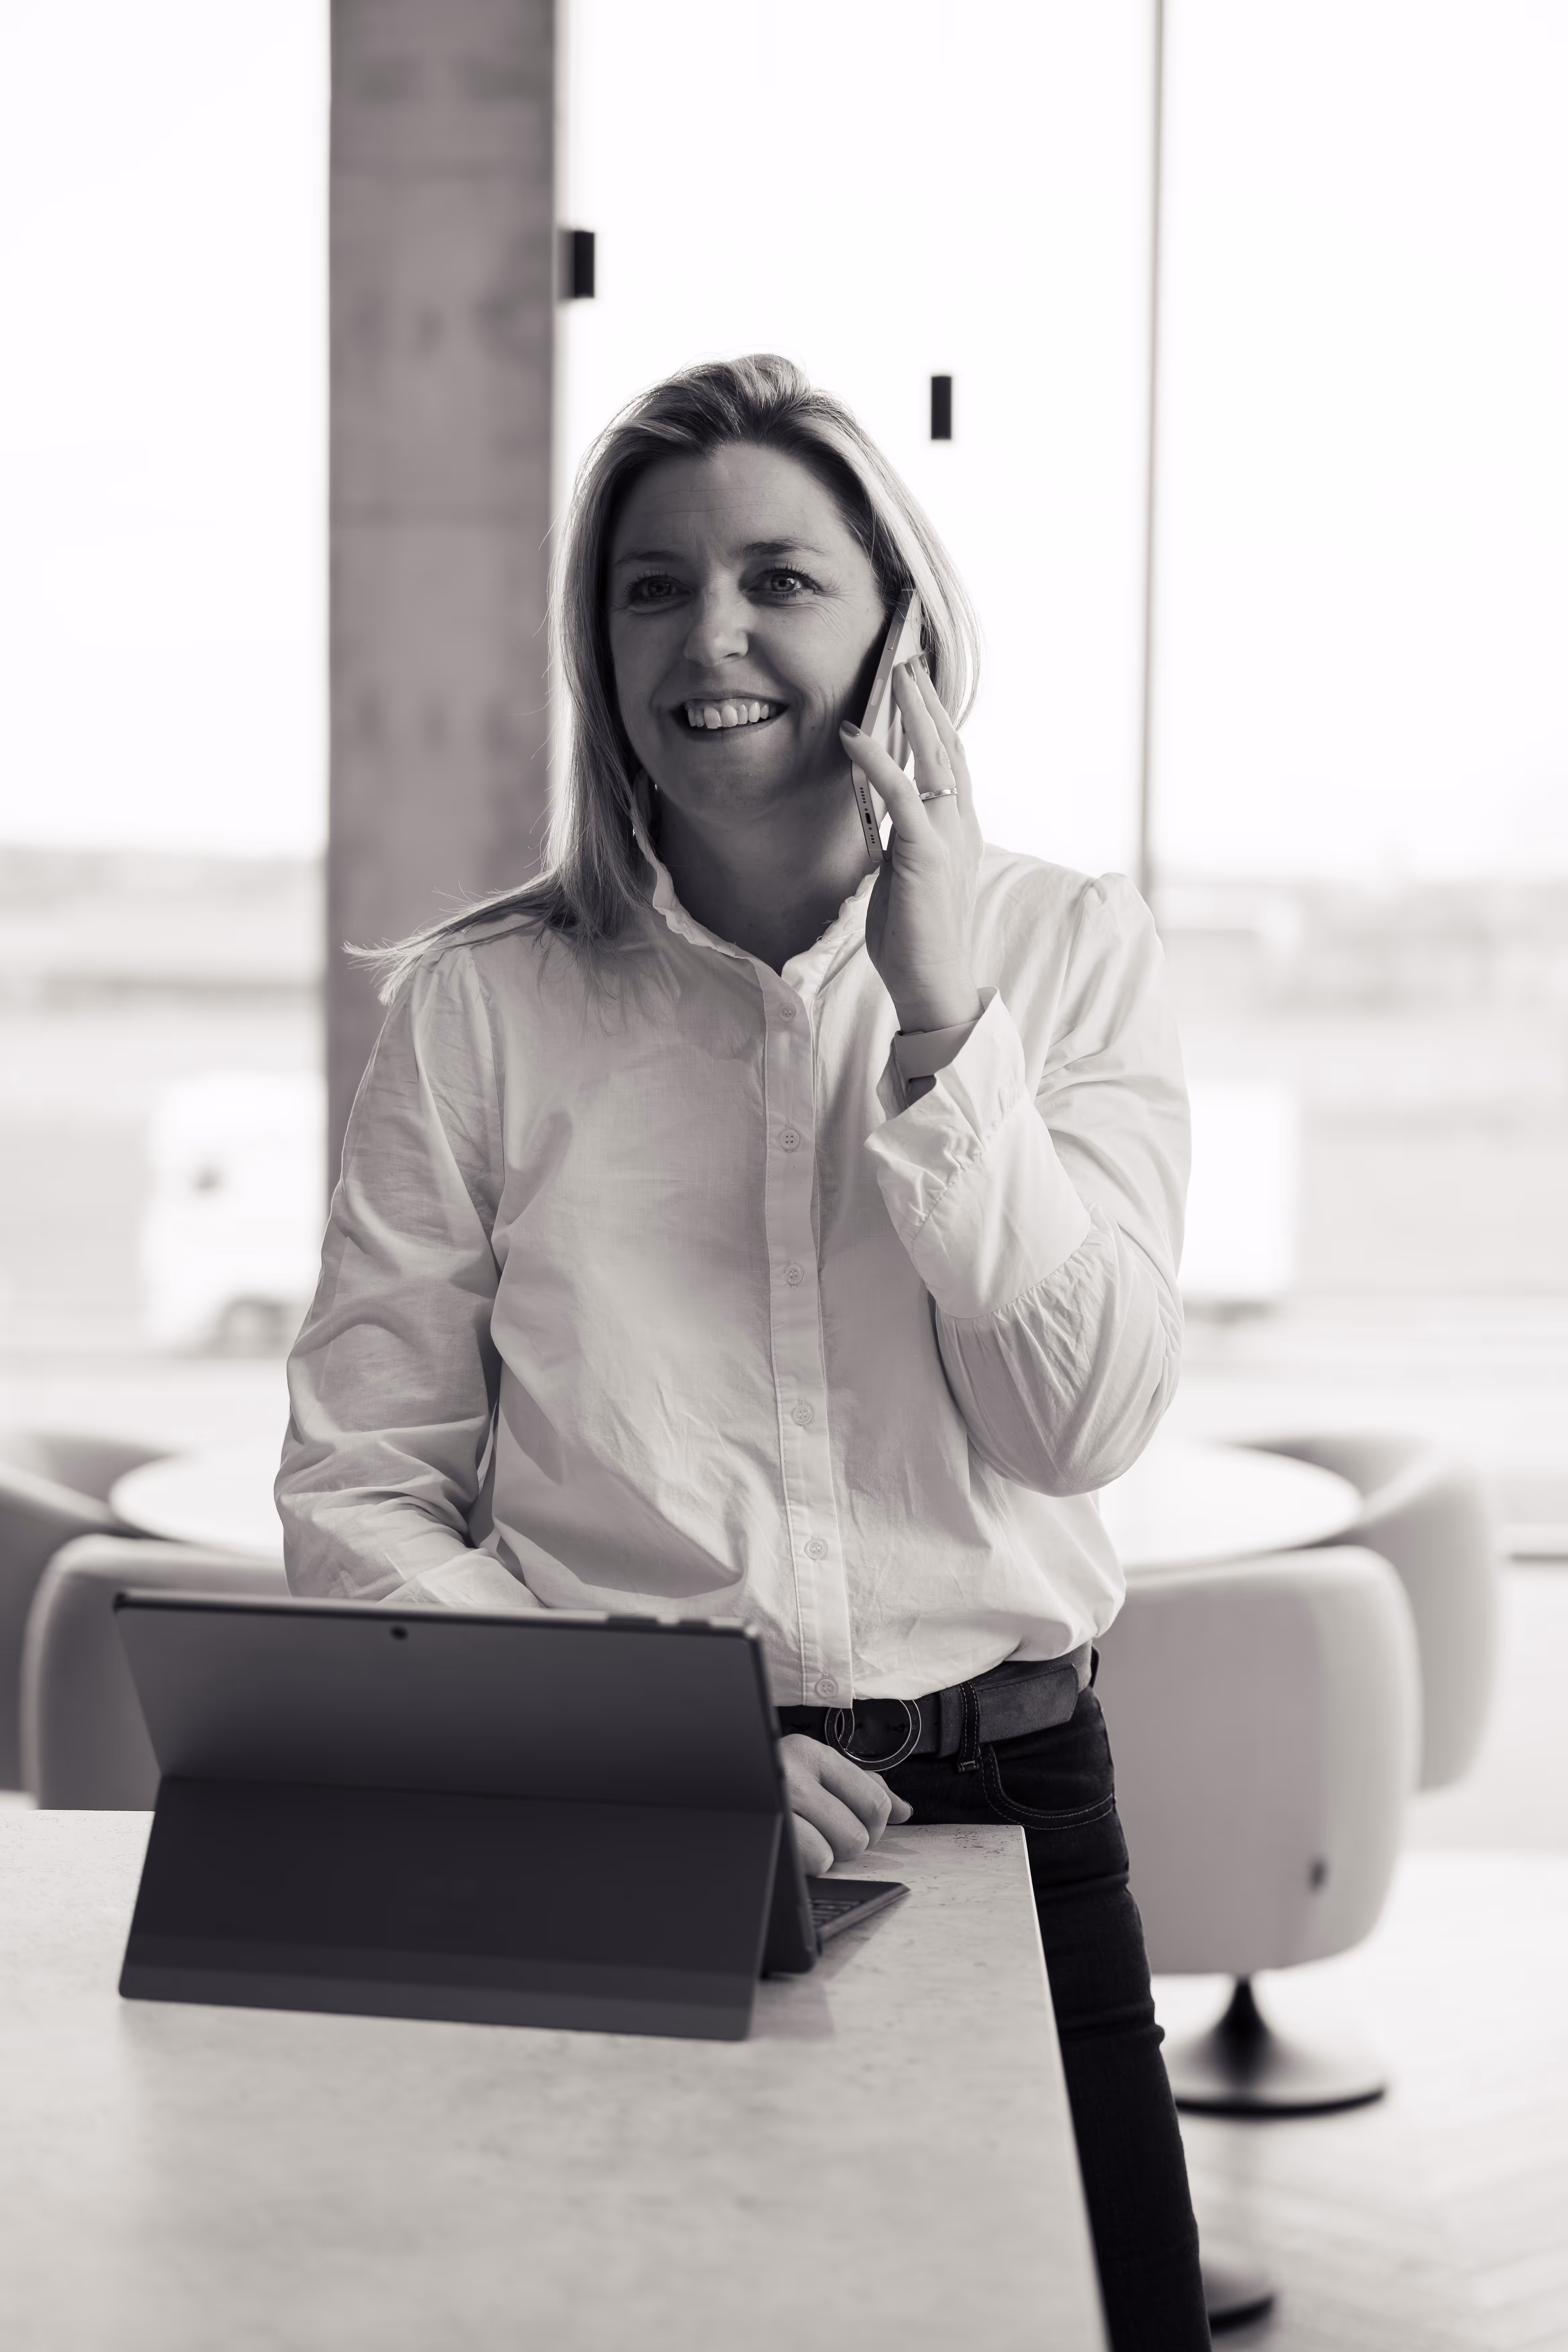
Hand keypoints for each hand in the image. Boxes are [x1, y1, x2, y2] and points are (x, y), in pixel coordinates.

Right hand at [779, 1732, 912, 1875]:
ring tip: (806, 1838)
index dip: (874, 1824)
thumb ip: (863, 1786)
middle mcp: (792, 1773)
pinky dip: (807, 1865)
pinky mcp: (768, 1833)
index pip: (874, 1801)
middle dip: (848, 1842)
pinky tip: (793, 1848)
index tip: (856, 1822)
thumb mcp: (815, 1771)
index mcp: (811, 1753)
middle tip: (824, 1831)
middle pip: (859, 1834)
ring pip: (836, 1852)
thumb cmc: (774, 1784)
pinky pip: (813, 1863)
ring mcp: (776, 1805)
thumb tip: (905, 1810)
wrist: (715, 1786)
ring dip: (826, 1855)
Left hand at [841, 659, 983, 1035]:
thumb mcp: (909, 874)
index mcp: (958, 830)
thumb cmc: (914, 935)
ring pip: (935, 760)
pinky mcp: (927, 853)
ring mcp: (948, 836)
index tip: (920, 686)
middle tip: (911, 660)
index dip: (937, 721)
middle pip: (949, 748)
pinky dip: (877, 761)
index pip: (950, 763)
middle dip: (930, 702)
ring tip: (897, 674)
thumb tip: (894, 818)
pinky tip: (854, 734)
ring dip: (915, 714)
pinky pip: (901, 795)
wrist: (932, 979)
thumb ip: (907, 840)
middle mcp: (961, 825)